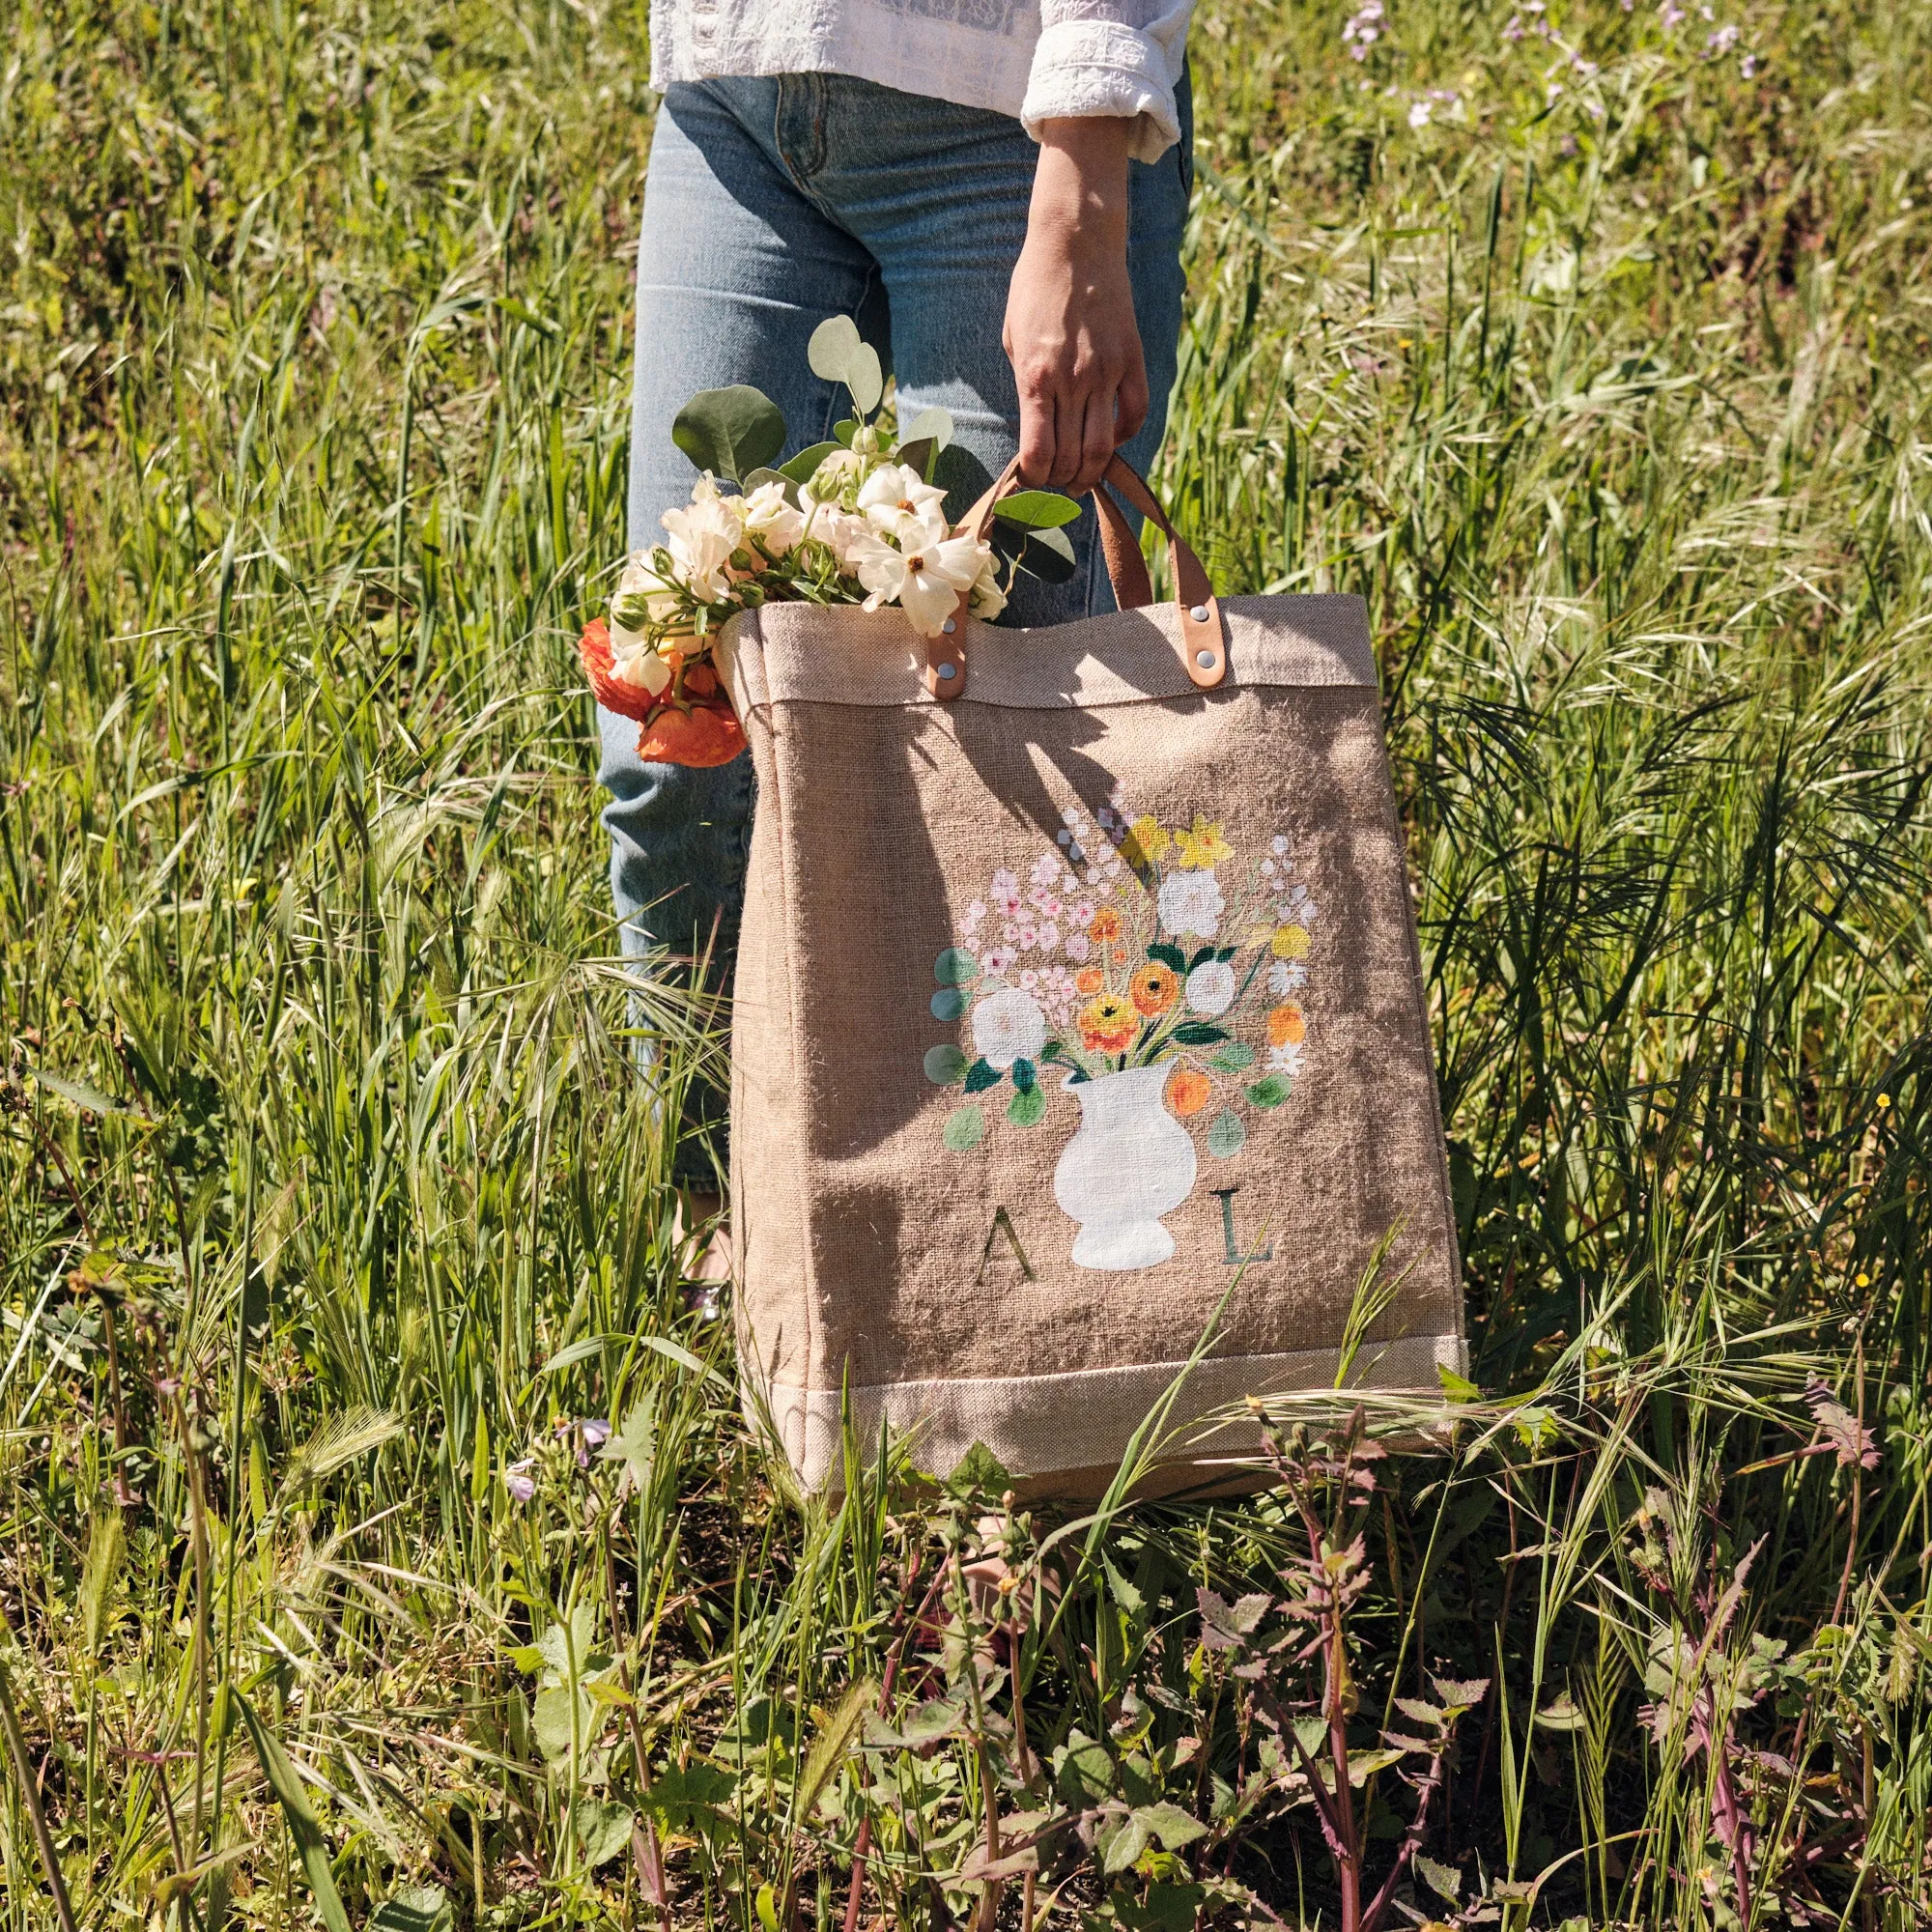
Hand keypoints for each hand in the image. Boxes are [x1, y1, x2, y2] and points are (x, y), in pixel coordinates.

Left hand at [1003, 117, 1147, 496]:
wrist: (1076, 243)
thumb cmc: (1035, 289)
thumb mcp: (1012, 339)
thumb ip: (1026, 388)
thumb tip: (1037, 430)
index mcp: (1036, 377)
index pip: (1038, 453)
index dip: (1035, 479)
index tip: (1032, 484)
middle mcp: (1073, 380)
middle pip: (1071, 458)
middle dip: (1062, 484)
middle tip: (1058, 488)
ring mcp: (1107, 371)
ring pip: (1103, 446)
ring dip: (1092, 472)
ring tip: (1083, 478)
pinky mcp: (1132, 359)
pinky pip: (1135, 414)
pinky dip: (1123, 437)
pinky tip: (1110, 439)